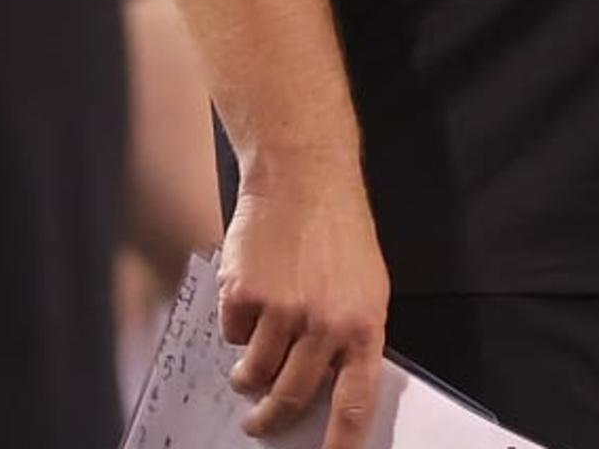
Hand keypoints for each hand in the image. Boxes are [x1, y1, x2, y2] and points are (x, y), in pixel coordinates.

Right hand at [218, 170, 389, 448]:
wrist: (304, 176)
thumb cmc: (338, 231)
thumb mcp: (367, 287)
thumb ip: (351, 338)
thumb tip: (330, 390)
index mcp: (364, 326)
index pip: (353, 404)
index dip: (339, 445)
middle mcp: (324, 324)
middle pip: (290, 398)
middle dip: (268, 420)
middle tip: (257, 424)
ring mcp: (282, 309)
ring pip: (254, 372)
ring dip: (246, 376)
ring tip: (246, 367)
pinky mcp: (245, 293)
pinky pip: (231, 334)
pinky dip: (235, 326)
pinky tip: (248, 298)